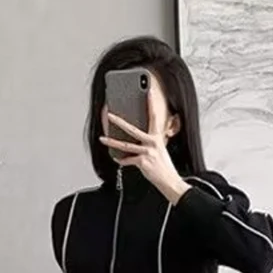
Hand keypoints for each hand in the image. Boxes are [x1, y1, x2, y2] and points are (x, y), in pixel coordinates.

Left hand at [100, 90, 189, 204]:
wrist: (169, 180)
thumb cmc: (164, 166)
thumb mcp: (160, 149)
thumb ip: (151, 141)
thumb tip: (137, 138)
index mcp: (157, 137)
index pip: (154, 116)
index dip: (151, 103)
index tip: (147, 91)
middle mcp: (152, 143)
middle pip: (132, 129)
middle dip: (119, 121)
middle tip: (109, 114)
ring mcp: (147, 152)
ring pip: (125, 145)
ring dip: (112, 141)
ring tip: (103, 138)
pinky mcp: (142, 162)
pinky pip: (128, 160)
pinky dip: (121, 160)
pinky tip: (116, 157)